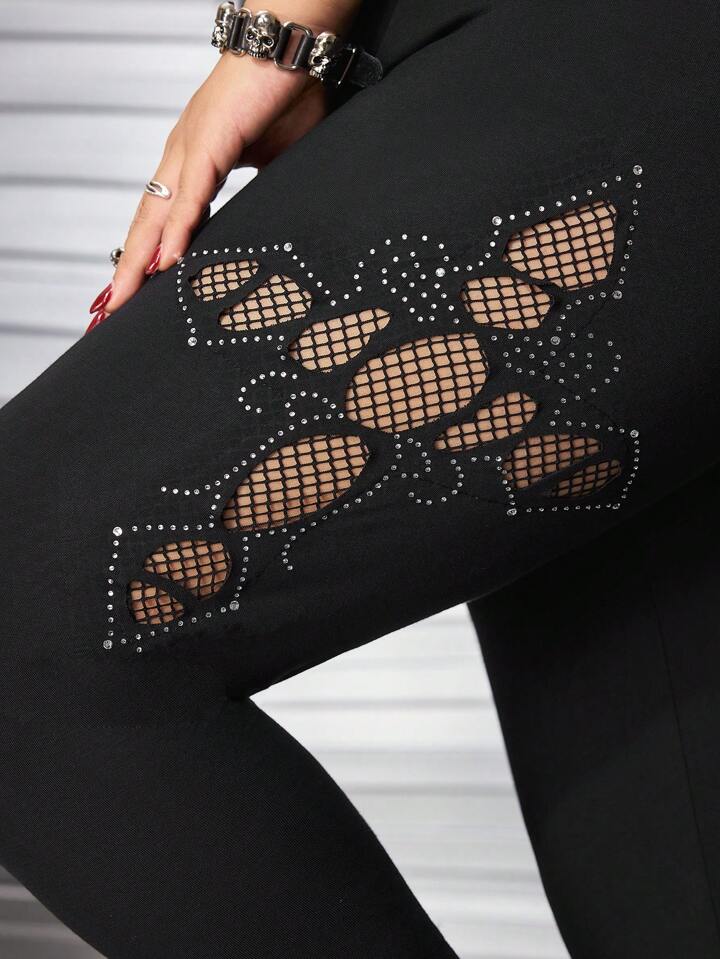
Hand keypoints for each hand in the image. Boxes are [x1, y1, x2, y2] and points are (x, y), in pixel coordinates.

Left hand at [86, 52, 328, 329]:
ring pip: (157, 216)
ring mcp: (190, 150)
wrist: (291, 47)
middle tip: (111, 310)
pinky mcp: (208, 143)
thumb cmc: (285, 95)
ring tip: (123, 299)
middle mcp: (182, 157)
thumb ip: (259, 196)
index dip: (147, 254)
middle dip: (127, 271)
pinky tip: (164, 261)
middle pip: (146, 224)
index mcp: (194, 161)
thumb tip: (270, 225)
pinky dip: (177, 232)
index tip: (137, 290)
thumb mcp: (272, 163)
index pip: (162, 218)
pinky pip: (190, 198)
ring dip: (138, 261)